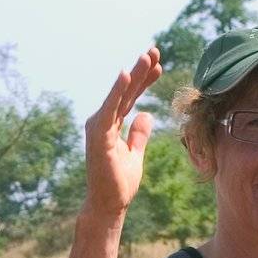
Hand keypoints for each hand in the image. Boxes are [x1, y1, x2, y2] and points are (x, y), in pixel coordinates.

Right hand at [83, 47, 162, 219]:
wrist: (107, 206)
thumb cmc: (118, 184)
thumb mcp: (135, 154)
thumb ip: (139, 134)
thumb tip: (146, 115)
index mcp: (111, 125)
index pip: (130, 97)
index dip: (144, 80)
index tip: (158, 65)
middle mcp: (102, 122)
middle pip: (125, 92)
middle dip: (140, 71)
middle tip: (155, 50)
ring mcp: (99, 128)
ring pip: (118, 96)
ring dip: (132, 76)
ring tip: (146, 57)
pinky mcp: (98, 136)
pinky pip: (109, 110)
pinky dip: (117, 93)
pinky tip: (126, 75)